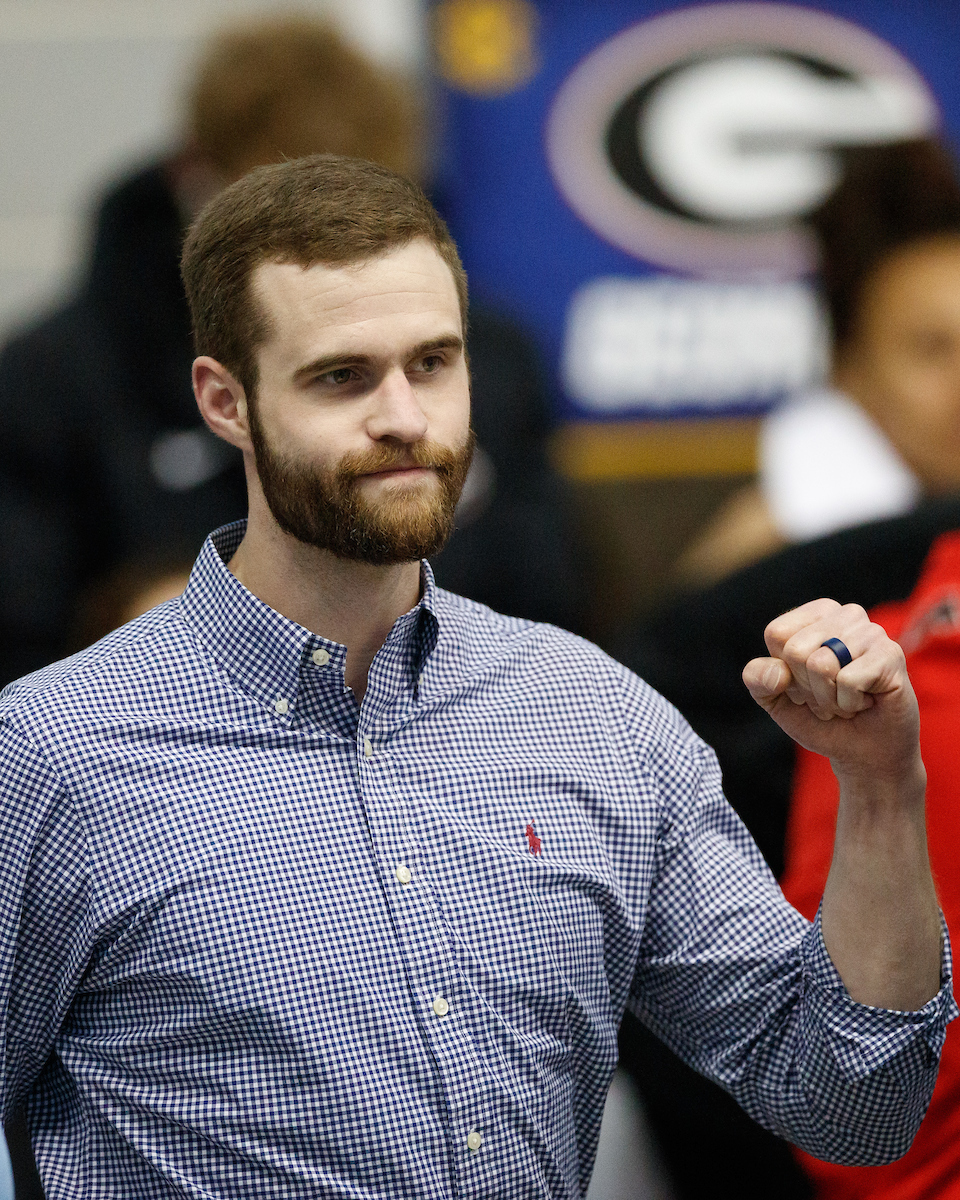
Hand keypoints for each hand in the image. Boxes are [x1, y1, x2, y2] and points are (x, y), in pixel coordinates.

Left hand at [742, 598, 920, 785]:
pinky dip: (849, 704)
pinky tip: (866, 702)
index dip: (784, 671)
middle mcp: (846, 614)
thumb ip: (758, 679)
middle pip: (796, 650)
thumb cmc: (820, 718)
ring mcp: (872, 631)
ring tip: (847, 699)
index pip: (777, 634)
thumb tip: (776, 672)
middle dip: (807, 688)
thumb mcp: (775, 699)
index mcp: (815, 614)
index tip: (806, 684)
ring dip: (829, 699)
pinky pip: (848, 681)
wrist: (864, 753)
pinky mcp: (891, 654)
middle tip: (830, 696)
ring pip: (821, 664)